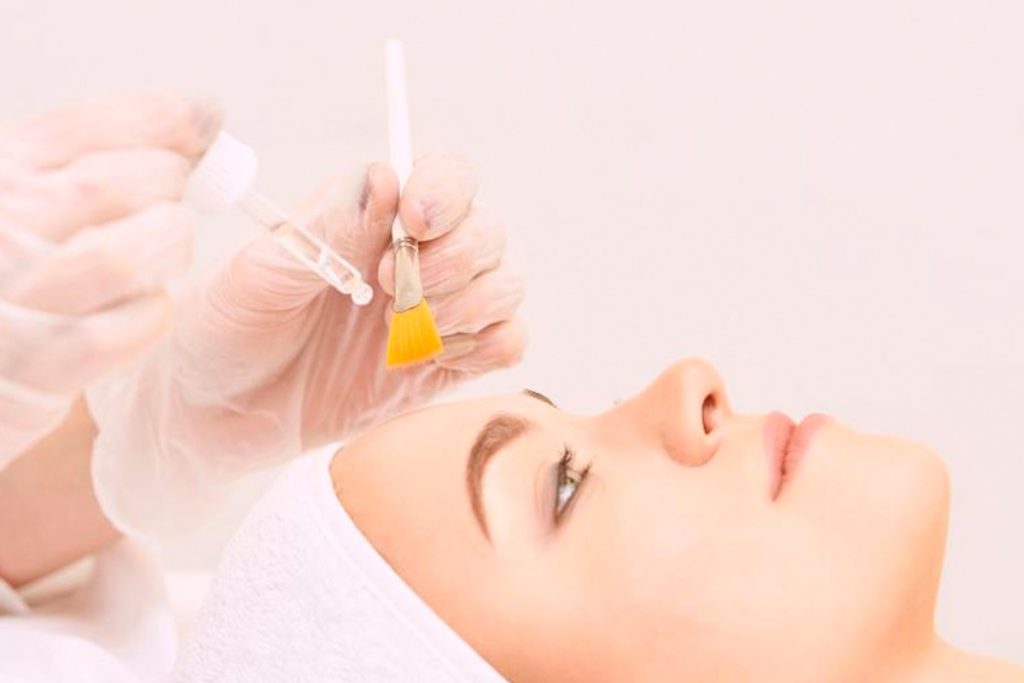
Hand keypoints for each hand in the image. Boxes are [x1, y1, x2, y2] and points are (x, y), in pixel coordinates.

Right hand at [0, 94, 221, 467]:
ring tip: (163, 252)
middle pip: (113, 186)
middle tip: (172, 204)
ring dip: (167, 248)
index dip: (161, 119)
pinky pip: (132, 324)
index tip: (207, 118)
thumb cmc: (15, 275)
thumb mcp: (29, 200)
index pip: (83, 127)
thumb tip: (201, 115)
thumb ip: (90, 156)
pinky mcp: (42, 366)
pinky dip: (153, 311)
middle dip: (168, 188)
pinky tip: (139, 308)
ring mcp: (17, 299)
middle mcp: (1, 231)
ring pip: (126, 256)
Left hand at [87, 153, 526, 538]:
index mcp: (371, 217)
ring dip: (470, 302)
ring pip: (505, 282)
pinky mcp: (443, 366)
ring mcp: (433, 313)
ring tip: (401, 328)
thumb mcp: (262, 273)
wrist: (216, 418)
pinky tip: (432, 356)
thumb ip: (329, 229)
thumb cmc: (227, 330)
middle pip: (487, 229)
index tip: (415, 222)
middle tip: (392, 291)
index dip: (446, 191)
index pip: (446, 177)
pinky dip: (489, 344)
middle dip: (455, 258)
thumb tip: (385, 180)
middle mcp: (412, 257)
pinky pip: (506, 343)